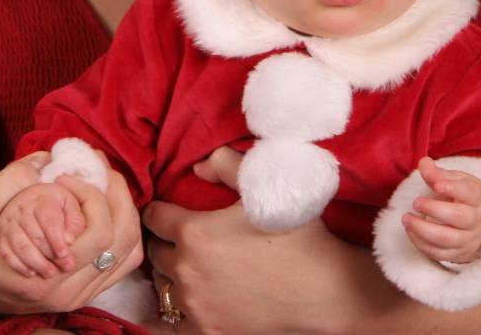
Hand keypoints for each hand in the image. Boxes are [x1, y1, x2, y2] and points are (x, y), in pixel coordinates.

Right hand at [0, 154, 142, 334]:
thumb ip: (8, 185)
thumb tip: (46, 160)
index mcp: (43, 276)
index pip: (101, 234)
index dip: (93, 191)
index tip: (67, 170)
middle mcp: (64, 292)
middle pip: (124, 243)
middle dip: (116, 194)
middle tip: (95, 164)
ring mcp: (70, 296)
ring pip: (126, 254)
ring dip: (121, 210)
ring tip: (99, 179)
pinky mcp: (71, 291)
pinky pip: (115, 263)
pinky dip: (116, 229)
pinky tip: (97, 204)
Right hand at [0, 181, 86, 276]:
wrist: (31, 199)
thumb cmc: (56, 205)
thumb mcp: (70, 205)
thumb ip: (74, 221)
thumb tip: (70, 241)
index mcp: (41, 200)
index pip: (49, 222)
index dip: (58, 241)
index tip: (66, 256)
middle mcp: (22, 209)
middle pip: (35, 236)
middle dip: (51, 255)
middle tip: (64, 267)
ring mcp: (9, 222)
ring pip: (21, 247)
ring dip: (37, 264)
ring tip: (50, 273)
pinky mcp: (2, 236)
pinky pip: (7, 254)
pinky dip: (19, 266)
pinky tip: (32, 273)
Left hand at [143, 147, 402, 334]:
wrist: (327, 290)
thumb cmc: (296, 234)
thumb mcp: (262, 182)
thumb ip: (224, 162)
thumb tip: (196, 167)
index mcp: (192, 232)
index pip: (153, 216)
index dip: (161, 209)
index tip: (169, 210)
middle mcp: (186, 270)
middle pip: (155, 252)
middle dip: (164, 241)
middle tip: (180, 237)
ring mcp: (196, 305)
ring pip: (162, 286)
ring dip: (170, 274)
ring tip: (187, 266)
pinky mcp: (209, 331)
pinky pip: (171, 324)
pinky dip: (173, 312)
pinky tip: (187, 300)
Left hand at [402, 156, 480, 263]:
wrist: (474, 218)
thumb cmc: (460, 194)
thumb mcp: (453, 179)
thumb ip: (437, 173)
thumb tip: (424, 163)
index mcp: (477, 197)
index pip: (470, 193)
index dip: (453, 188)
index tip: (436, 185)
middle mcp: (476, 220)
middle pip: (460, 217)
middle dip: (434, 210)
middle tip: (416, 202)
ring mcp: (468, 239)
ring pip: (448, 239)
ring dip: (423, 230)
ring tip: (406, 218)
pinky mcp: (458, 253)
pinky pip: (440, 254)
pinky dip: (422, 244)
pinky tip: (410, 231)